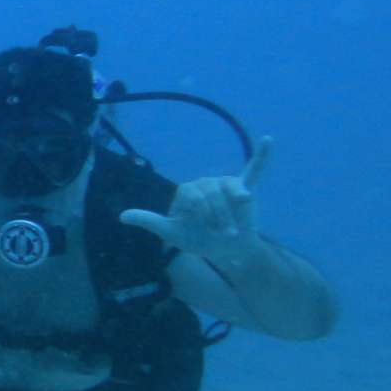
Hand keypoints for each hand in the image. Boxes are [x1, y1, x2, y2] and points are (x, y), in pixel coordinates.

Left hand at [120, 136, 274, 262]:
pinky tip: (268, 140)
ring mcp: (226, 185)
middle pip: (212, 193)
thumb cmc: (198, 240)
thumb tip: (122, 216)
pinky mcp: (245, 189)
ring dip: (234, 212)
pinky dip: (262, 156)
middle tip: (222, 234)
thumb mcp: (172, 233)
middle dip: (219, 218)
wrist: (227, 250)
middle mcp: (206, 183)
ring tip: (234, 229)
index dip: (200, 213)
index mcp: (187, 190)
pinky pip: (254, 169)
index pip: (192, 194)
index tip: (203, 228)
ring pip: (232, 191)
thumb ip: (150, 221)